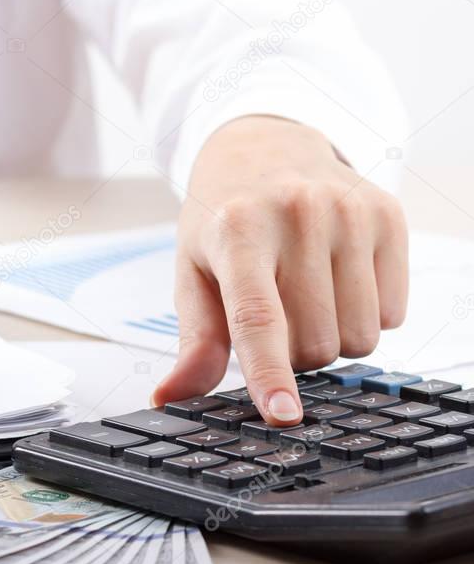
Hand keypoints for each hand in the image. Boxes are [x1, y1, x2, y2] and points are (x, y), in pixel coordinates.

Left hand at [152, 116, 407, 424]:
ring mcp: (349, 212)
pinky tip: (339, 280)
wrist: (266, 149)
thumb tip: (168, 397)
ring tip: (306, 295)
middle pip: (314, 343)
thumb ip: (193, 340)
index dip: (270, 373)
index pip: (257, 318)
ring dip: (332, 337)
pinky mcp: (388, 215)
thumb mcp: (194, 272)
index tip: (283, 414)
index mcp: (237, 231)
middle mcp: (297, 215)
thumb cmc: (223, 221)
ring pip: (360, 336)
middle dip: (294, 353)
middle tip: (277, 316)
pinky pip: (394, 314)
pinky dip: (366, 315)